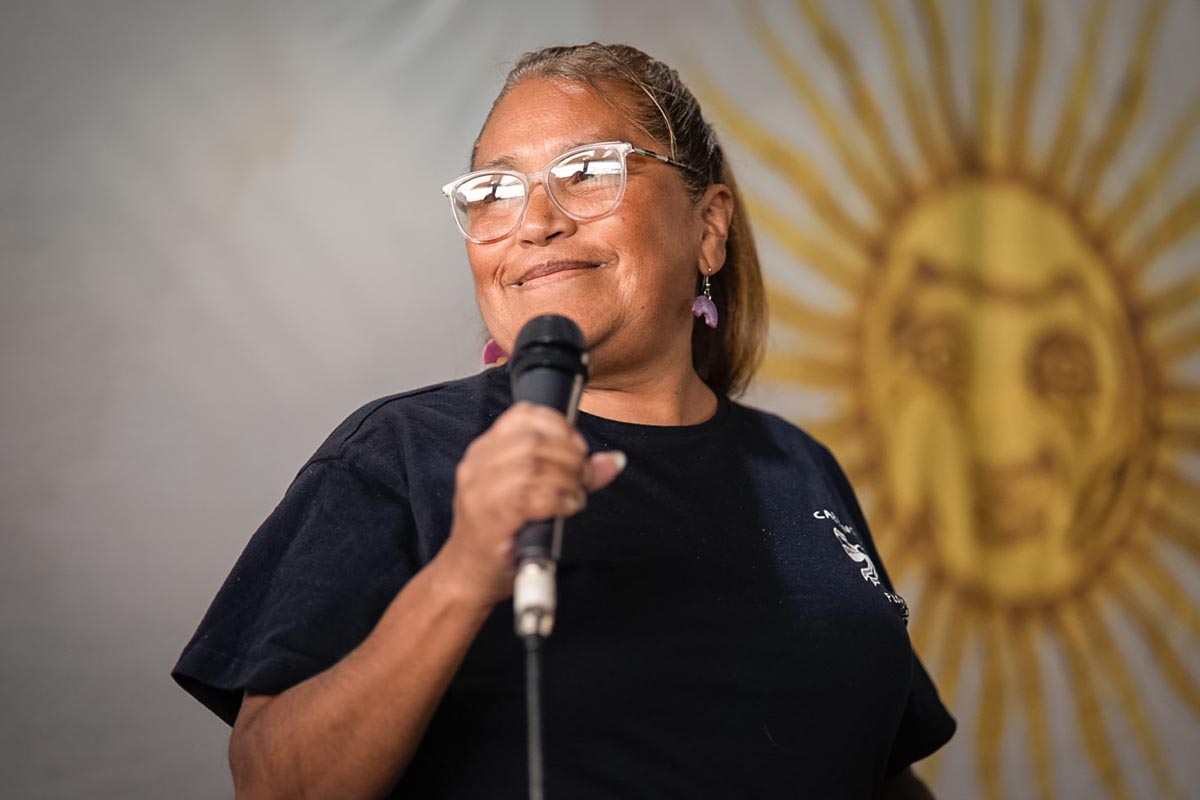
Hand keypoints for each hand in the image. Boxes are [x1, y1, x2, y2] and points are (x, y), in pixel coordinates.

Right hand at [434, 402, 624, 607]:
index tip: (578, 448)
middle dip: (570, 455)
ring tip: (574, 495)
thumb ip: (570, 473)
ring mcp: (480, 490)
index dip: (560, 425)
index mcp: (485, 451)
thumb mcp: (532, 495)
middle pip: (533, 438)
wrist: (468, 576)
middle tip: (582, 477)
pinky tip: (566, 508)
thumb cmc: (500, 535)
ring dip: (567, 478)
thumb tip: (613, 461)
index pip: (524, 414)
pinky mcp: (489, 517)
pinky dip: (559, 499)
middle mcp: (478, 464)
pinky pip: (532, 495)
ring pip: (533, 464)